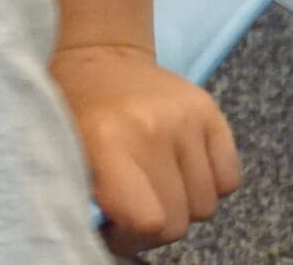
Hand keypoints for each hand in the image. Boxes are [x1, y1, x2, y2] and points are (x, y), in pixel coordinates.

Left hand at [52, 44, 241, 255]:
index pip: (148, 221)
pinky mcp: (212, 113)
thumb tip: (112, 238)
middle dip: (154, 225)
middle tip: (132, 206)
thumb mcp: (63, 151)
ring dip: (181, 205)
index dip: (132, 238)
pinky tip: (179, 169)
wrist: (98, 55)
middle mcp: (154, 128)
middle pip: (178, 220)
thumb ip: (89, 198)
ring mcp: (188, 119)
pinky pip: (229, 181)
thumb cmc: (73, 108)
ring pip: (206, 205)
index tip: (114, 229)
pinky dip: (208, 185)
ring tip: (153, 183)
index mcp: (109, 140)